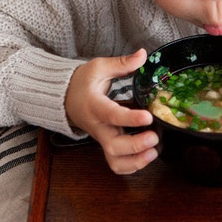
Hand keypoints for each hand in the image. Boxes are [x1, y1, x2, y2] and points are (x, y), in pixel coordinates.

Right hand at [64, 48, 158, 173]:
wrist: (65, 98)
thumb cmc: (82, 83)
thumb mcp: (99, 67)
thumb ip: (121, 63)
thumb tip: (143, 55)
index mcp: (94, 106)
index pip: (111, 114)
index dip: (130, 118)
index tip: (148, 116)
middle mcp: (98, 127)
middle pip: (113, 146)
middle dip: (135, 145)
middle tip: (155, 136)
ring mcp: (102, 139)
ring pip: (115, 161)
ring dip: (136, 162)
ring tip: (155, 150)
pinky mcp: (107, 146)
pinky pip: (117, 164)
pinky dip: (133, 166)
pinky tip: (149, 155)